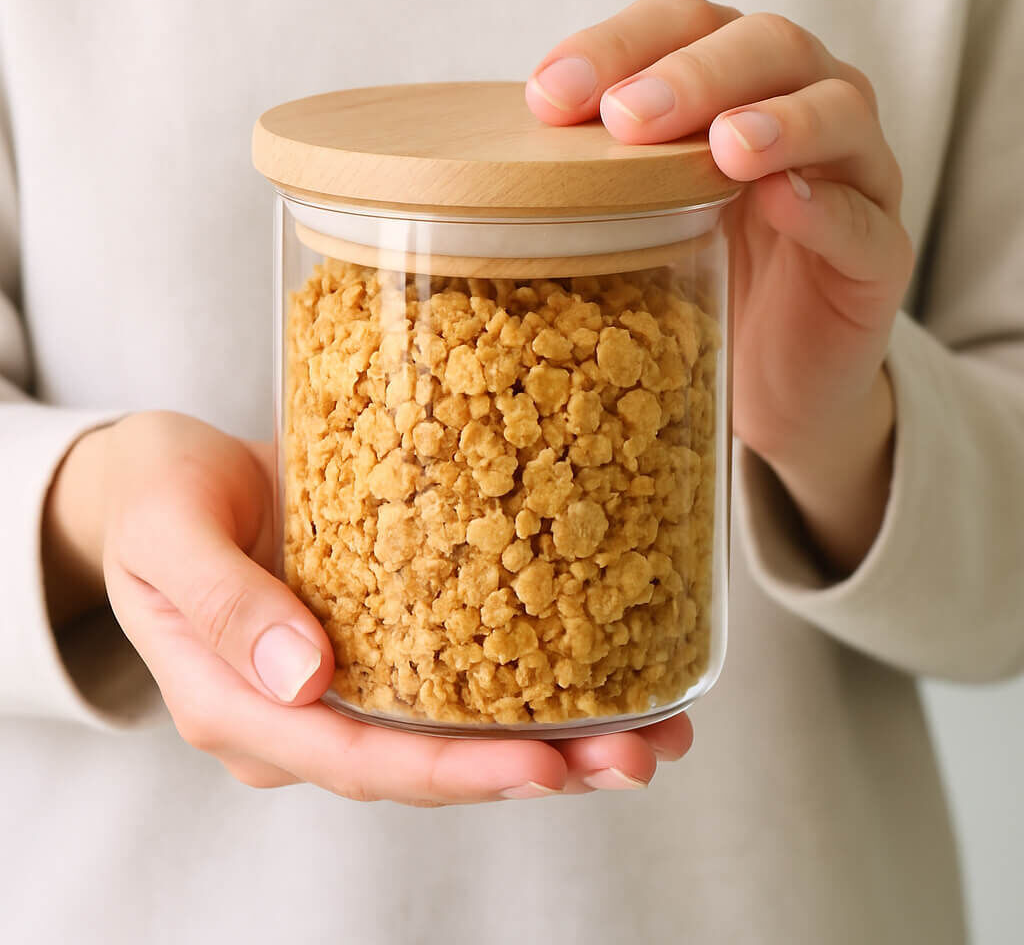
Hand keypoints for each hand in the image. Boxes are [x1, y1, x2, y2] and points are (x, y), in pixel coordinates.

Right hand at [43, 411, 692, 804]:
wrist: (165, 477)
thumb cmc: (157, 499)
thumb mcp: (169, 536)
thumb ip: (224, 604)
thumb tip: (303, 679)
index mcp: (243, 708)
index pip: (358, 761)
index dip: (454, 772)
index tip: (546, 765)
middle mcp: (304, 713)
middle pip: (426, 765)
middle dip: (535, 767)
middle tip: (636, 757)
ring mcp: (346, 680)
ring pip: (455, 730)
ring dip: (557, 737)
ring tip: (652, 731)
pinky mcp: (379, 637)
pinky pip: (457, 675)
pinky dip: (529, 680)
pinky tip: (603, 668)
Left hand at [526, 0, 913, 573]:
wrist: (773, 380)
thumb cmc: (698, 289)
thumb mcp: (635, 228)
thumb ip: (591, 185)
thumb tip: (480, 166)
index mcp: (729, 91)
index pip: (681, 25)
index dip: (618, 43)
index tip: (547, 94)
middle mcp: (797, 112)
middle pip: (764, 47)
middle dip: (693, 74)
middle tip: (628, 118)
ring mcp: (851, 177)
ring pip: (836, 111)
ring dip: (776, 120)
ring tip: (723, 147)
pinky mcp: (880, 253)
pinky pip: (866, 219)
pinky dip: (826, 206)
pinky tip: (784, 203)